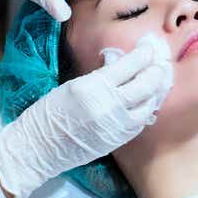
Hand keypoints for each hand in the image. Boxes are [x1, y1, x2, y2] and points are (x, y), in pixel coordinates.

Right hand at [0, 34, 172, 197]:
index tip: (149, 48)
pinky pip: (140, 122)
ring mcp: (115, 125)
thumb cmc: (48, 113)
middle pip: (145, 84)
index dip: (143, 54)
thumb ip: (100, 77)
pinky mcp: (117, 140)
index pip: (128, 65)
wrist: (37, 148)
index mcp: (92, 86)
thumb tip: (121, 66)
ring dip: (156, 91)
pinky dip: (146, 109)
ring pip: (148, 104)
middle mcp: (108, 105)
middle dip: (156, 71)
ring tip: (159, 81)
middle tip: (160, 63)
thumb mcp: (72, 86)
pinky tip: (147, 102)